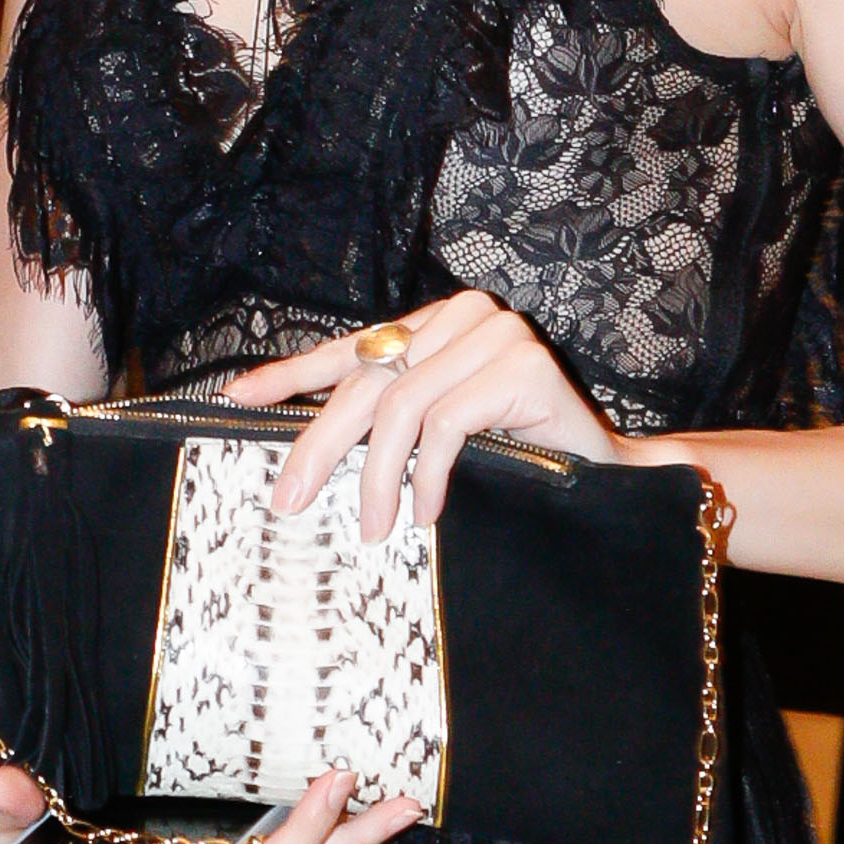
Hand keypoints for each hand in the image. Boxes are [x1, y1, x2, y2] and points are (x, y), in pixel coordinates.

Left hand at [236, 293, 623, 536]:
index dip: (293, 374)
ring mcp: (495, 333)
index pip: (351, 348)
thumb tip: (303, 459)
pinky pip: (445, 424)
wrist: (603, 477)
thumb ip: (386, 424)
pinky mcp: (521, 364)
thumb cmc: (519, 460)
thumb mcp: (436, 438)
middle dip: (320, 444)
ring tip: (374, 528)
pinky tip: (427, 513)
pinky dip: (428, 476)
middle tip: (292, 499)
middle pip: (367, 380)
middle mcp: (462, 315)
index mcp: (435, 324)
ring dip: (378, 477)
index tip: (241, 400)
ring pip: (400, 407)